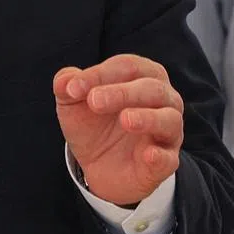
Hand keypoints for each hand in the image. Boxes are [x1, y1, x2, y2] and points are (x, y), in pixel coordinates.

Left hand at [54, 54, 182, 206]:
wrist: (98, 166)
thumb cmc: (93, 123)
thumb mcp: (72, 103)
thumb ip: (66, 86)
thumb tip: (65, 81)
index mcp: (142, 76)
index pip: (127, 66)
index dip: (100, 74)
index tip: (73, 88)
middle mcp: (163, 99)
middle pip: (151, 88)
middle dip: (122, 92)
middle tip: (94, 101)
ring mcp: (168, 131)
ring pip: (169, 119)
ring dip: (147, 118)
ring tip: (125, 119)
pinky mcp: (166, 161)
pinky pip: (169, 158)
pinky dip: (160, 156)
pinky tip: (148, 154)